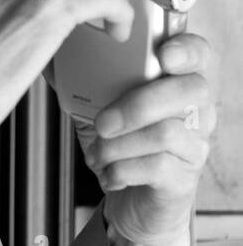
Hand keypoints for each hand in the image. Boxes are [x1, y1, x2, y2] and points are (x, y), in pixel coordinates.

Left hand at [79, 31, 215, 245]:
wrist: (129, 197)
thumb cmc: (116, 140)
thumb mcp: (95, 102)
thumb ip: (80, 74)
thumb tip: (46, 48)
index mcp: (176, 82)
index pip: (198, 53)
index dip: (186, 50)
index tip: (163, 55)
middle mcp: (196, 110)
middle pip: (190, 90)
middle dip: (138, 104)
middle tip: (102, 122)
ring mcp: (195, 143)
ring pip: (168, 132)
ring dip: (118, 144)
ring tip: (98, 152)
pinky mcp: (185, 177)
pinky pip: (158, 166)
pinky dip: (121, 169)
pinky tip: (108, 172)